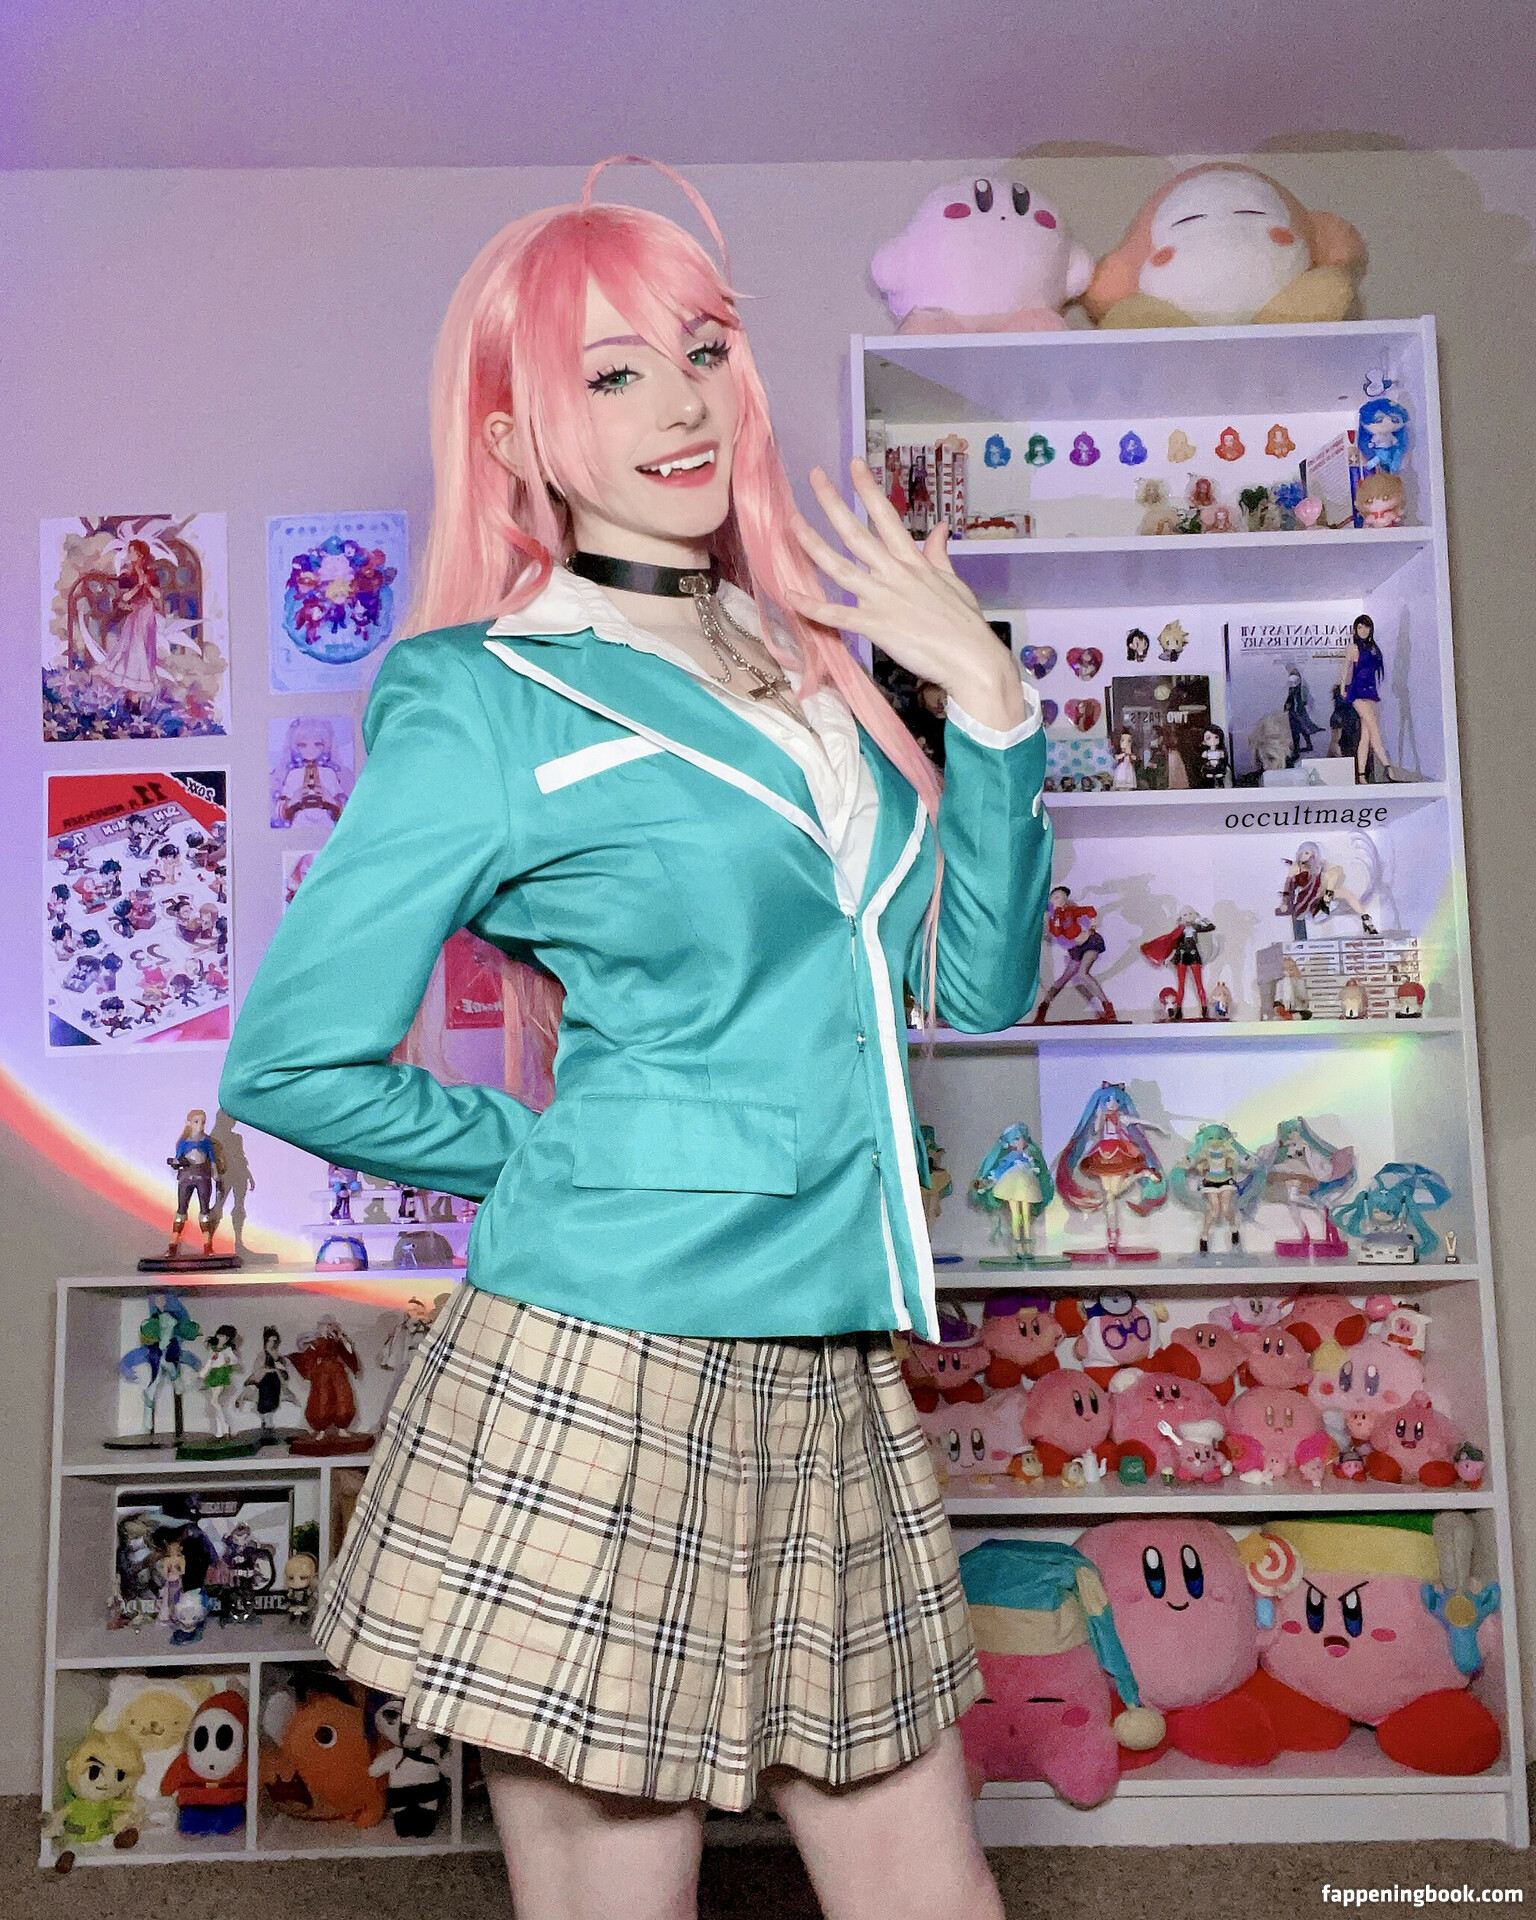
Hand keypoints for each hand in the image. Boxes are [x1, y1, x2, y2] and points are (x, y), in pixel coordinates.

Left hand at [786, 460, 1027, 731]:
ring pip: (839, 567)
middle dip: (833, 502)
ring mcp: (883, 599)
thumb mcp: (954, 581)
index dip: (868, 489)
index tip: (854, 464)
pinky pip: (837, 615)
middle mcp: (894, 574)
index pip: (886, 516)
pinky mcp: (875, 626)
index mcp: (912, 561)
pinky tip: (791, 595)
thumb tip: (939, 528)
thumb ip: (938, 554)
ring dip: (813, 544)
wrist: (971, 659)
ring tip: (792, 523)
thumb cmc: (965, 624)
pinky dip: (812, 606)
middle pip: (856, 532)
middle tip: (814, 476)